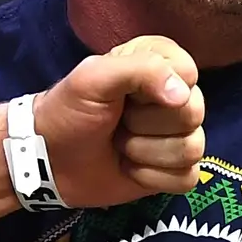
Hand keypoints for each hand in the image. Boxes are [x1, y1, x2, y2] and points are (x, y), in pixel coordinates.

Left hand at [32, 35, 205, 203]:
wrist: (49, 160)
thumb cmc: (69, 111)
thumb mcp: (94, 77)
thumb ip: (141, 69)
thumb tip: (183, 96)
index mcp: (161, 63)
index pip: (188, 74)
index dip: (156, 89)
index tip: (125, 95)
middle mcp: (176, 96)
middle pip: (192, 113)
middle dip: (145, 124)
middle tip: (118, 123)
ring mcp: (178, 135)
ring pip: (191, 148)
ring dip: (144, 152)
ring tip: (120, 145)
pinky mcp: (175, 170)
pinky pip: (186, 178)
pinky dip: (151, 177)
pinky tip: (129, 169)